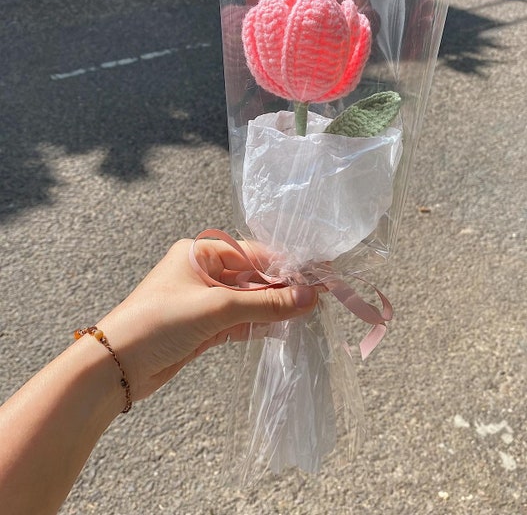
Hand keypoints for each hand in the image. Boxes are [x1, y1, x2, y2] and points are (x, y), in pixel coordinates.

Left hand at [97, 238, 317, 402]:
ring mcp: (204, 300)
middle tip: (317, 299)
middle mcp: (203, 272)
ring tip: (306, 315)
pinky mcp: (204, 326)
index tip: (318, 276)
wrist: (116, 367)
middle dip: (282, 289)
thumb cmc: (160, 322)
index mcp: (200, 253)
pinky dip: (258, 325)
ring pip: (248, 300)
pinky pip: (239, 320)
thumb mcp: (217, 308)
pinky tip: (281, 330)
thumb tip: (310, 297)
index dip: (286, 265)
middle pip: (253, 277)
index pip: (253, 254)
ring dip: (273, 309)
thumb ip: (265, 304)